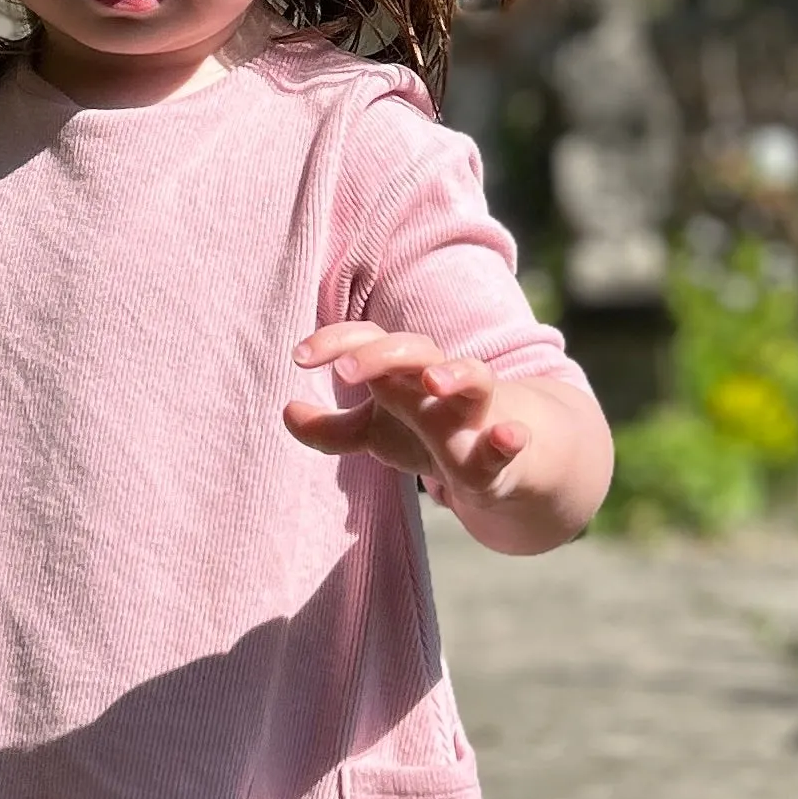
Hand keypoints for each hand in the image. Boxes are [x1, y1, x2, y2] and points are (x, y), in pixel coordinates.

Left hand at [283, 322, 531, 503]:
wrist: (492, 459)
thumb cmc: (426, 432)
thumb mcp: (375, 432)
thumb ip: (331, 429)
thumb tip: (287, 412)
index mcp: (403, 370)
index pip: (368, 339)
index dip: (334, 342)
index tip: (298, 358)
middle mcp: (440, 377)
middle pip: (414, 347)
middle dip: (382, 355)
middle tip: (347, 373)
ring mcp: (475, 408)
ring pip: (474, 375)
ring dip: (456, 374)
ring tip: (434, 381)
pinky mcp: (501, 446)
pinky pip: (510, 438)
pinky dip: (510, 437)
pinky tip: (509, 436)